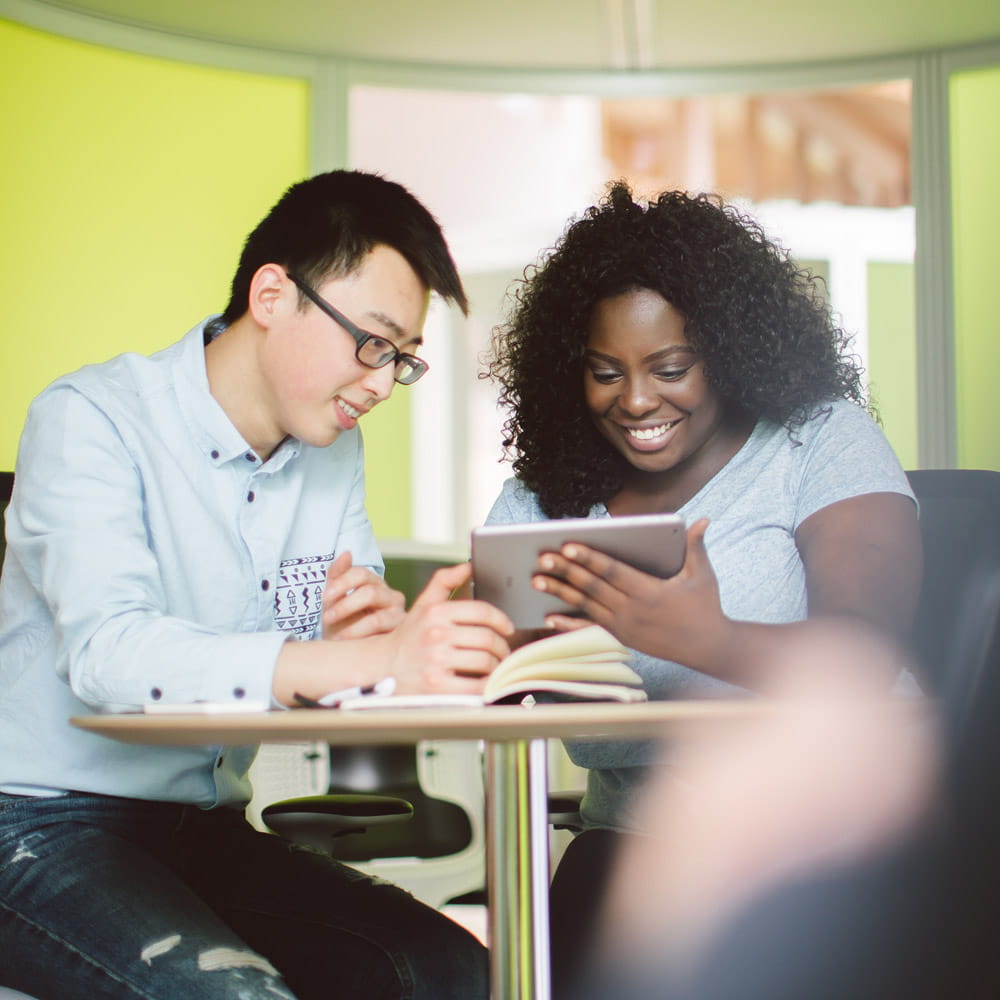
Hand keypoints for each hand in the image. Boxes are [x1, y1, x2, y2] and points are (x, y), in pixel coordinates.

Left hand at [321, 551, 405, 640]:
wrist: (346, 650)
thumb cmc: (341, 623)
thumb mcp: (333, 599)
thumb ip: (337, 575)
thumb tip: (346, 553)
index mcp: (374, 583)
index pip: (361, 574)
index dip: (342, 582)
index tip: (325, 596)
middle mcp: (390, 596)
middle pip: (370, 592)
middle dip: (345, 606)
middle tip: (327, 618)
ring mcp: (398, 615)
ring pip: (377, 618)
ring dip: (352, 628)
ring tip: (336, 637)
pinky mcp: (400, 634)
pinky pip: (382, 637)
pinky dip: (362, 640)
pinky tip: (350, 645)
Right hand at [384, 562, 514, 694]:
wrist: (381, 667)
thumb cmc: (409, 636)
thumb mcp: (422, 605)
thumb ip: (444, 581)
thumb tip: (468, 566)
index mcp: (435, 612)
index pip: (481, 611)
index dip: (501, 620)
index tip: (508, 628)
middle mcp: (436, 635)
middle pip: (487, 638)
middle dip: (502, 646)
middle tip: (503, 651)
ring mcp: (436, 661)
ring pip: (485, 661)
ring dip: (497, 666)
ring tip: (495, 666)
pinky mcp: (437, 686)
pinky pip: (476, 685)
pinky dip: (488, 685)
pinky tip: (487, 682)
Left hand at [533, 518, 730, 668]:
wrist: (708, 649)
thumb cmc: (705, 607)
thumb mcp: (703, 576)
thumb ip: (696, 547)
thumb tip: (702, 520)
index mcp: (650, 592)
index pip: (612, 571)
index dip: (589, 558)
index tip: (568, 546)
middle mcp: (633, 610)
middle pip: (592, 587)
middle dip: (566, 571)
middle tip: (542, 558)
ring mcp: (624, 626)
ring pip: (585, 605)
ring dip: (560, 593)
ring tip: (536, 580)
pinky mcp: (621, 637)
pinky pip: (590, 629)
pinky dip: (568, 624)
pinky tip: (548, 617)